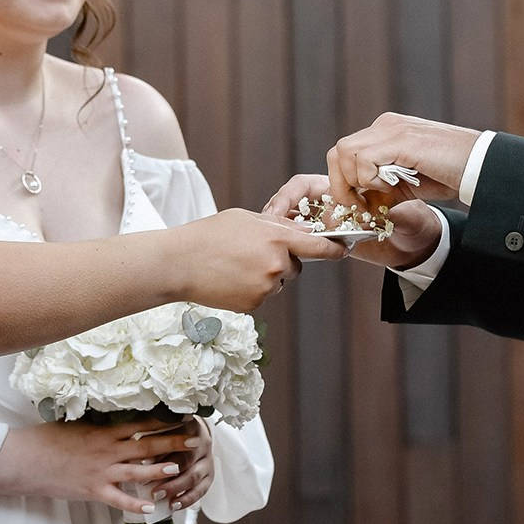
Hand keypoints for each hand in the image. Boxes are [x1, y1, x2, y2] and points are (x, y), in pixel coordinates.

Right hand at [0, 414, 194, 514]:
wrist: (24, 458)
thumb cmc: (46, 439)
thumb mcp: (74, 425)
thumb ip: (96, 424)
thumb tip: (113, 416)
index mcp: (103, 431)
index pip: (140, 423)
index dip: (163, 419)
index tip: (182, 415)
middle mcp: (106, 449)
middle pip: (145, 444)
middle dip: (172, 442)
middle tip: (196, 439)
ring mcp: (100, 471)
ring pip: (137, 470)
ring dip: (159, 469)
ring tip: (179, 468)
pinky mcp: (92, 490)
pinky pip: (118, 498)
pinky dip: (135, 503)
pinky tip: (152, 506)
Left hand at [143, 417, 212, 510]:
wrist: (191, 435)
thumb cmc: (169, 431)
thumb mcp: (161, 426)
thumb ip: (151, 433)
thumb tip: (132, 444)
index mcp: (190, 426)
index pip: (174, 439)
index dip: (158, 451)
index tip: (142, 462)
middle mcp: (201, 444)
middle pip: (186, 459)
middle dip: (166, 473)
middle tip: (147, 482)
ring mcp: (207, 461)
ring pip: (194, 476)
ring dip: (175, 488)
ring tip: (158, 496)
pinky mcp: (209, 476)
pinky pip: (200, 490)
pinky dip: (187, 499)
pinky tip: (174, 505)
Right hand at [164, 209, 347, 311]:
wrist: (179, 263)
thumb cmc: (209, 235)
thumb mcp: (246, 218)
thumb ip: (276, 225)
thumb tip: (300, 231)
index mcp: (276, 239)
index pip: (318, 246)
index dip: (334, 249)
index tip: (344, 251)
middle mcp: (276, 265)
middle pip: (294, 267)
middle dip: (282, 261)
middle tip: (251, 253)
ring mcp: (265, 287)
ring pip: (277, 282)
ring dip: (264, 276)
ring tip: (235, 266)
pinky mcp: (254, 304)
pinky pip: (262, 295)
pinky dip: (251, 289)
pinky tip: (230, 279)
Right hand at [263, 174, 441, 270]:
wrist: (418, 244)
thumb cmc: (412, 220)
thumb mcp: (404, 213)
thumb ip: (388, 212)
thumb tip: (371, 217)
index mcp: (341, 189)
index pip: (304, 186)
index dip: (288, 196)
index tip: (278, 212)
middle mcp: (329, 207)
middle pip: (291, 208)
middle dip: (275, 218)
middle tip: (266, 232)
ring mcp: (327, 228)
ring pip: (294, 228)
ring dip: (281, 235)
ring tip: (272, 248)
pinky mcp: (330, 247)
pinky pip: (306, 247)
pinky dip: (295, 251)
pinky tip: (287, 260)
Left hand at [324, 113, 478, 208]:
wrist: (479, 165)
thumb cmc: (449, 174)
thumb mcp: (406, 183)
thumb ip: (382, 188)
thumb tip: (359, 205)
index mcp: (385, 132)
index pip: (344, 153)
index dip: (344, 182)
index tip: (359, 205)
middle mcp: (384, 126)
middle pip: (337, 152)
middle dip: (342, 185)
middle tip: (360, 206)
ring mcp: (391, 130)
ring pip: (344, 153)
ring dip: (355, 182)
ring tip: (380, 194)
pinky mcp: (401, 140)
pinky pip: (364, 160)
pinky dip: (371, 180)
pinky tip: (392, 186)